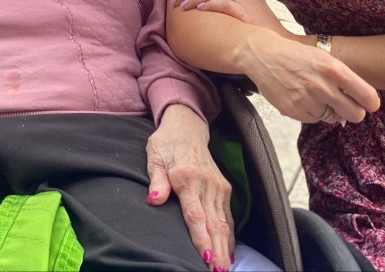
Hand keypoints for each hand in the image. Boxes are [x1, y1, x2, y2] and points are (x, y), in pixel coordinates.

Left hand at [146, 104, 233, 270]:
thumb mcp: (154, 157)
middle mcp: (206, 184)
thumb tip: (154, 200)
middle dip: (217, 251)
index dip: (201, 238)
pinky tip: (230, 252)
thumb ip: (156, 181)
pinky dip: (230, 235)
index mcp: (186, 178)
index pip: (195, 215)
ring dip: (225, 248)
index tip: (206, 257)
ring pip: (224, 223)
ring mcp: (217, 186)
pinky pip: (228, 216)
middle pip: (213, 224)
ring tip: (225, 269)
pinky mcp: (224, 188)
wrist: (187, 127)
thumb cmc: (166, 143)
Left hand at [172, 0, 288, 36]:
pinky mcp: (245, 10)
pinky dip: (208, 4)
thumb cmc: (260, 29)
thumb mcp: (246, 10)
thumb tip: (207, 6)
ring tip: (182, 6)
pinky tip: (198, 9)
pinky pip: (222, 3)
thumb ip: (231, 4)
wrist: (278, 42)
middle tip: (175, 0)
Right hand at [245, 29, 379, 125]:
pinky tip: (301, 97)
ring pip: (333, 119)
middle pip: (356, 115)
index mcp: (334, 69)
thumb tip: (360, 102)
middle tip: (345, 105)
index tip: (369, 104)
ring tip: (314, 94)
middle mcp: (322, 86)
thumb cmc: (296, 55)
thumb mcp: (324, 58)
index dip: (371, 103)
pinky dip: (311, 112)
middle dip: (353, 112)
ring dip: (328, 110)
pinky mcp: (293, 111)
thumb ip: (343, 78)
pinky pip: (314, 120)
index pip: (367, 96)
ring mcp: (307, 100)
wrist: (263, 55)